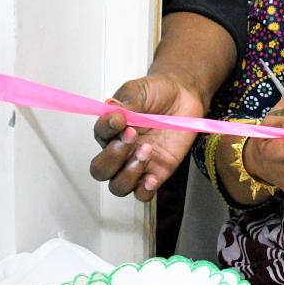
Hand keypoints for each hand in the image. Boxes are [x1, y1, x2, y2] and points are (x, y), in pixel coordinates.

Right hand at [91, 73, 204, 202]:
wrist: (184, 95)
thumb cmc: (158, 92)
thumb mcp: (139, 91)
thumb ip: (127, 103)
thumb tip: (111, 110)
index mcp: (111, 130)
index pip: (99, 136)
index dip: (106, 129)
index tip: (120, 119)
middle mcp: (121, 150)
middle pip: (100, 170)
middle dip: (113, 157)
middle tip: (132, 136)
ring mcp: (137, 164)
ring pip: (118, 186)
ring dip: (128, 173)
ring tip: (147, 150)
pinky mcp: (156, 172)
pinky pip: (143, 193)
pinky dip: (144, 190)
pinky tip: (151, 178)